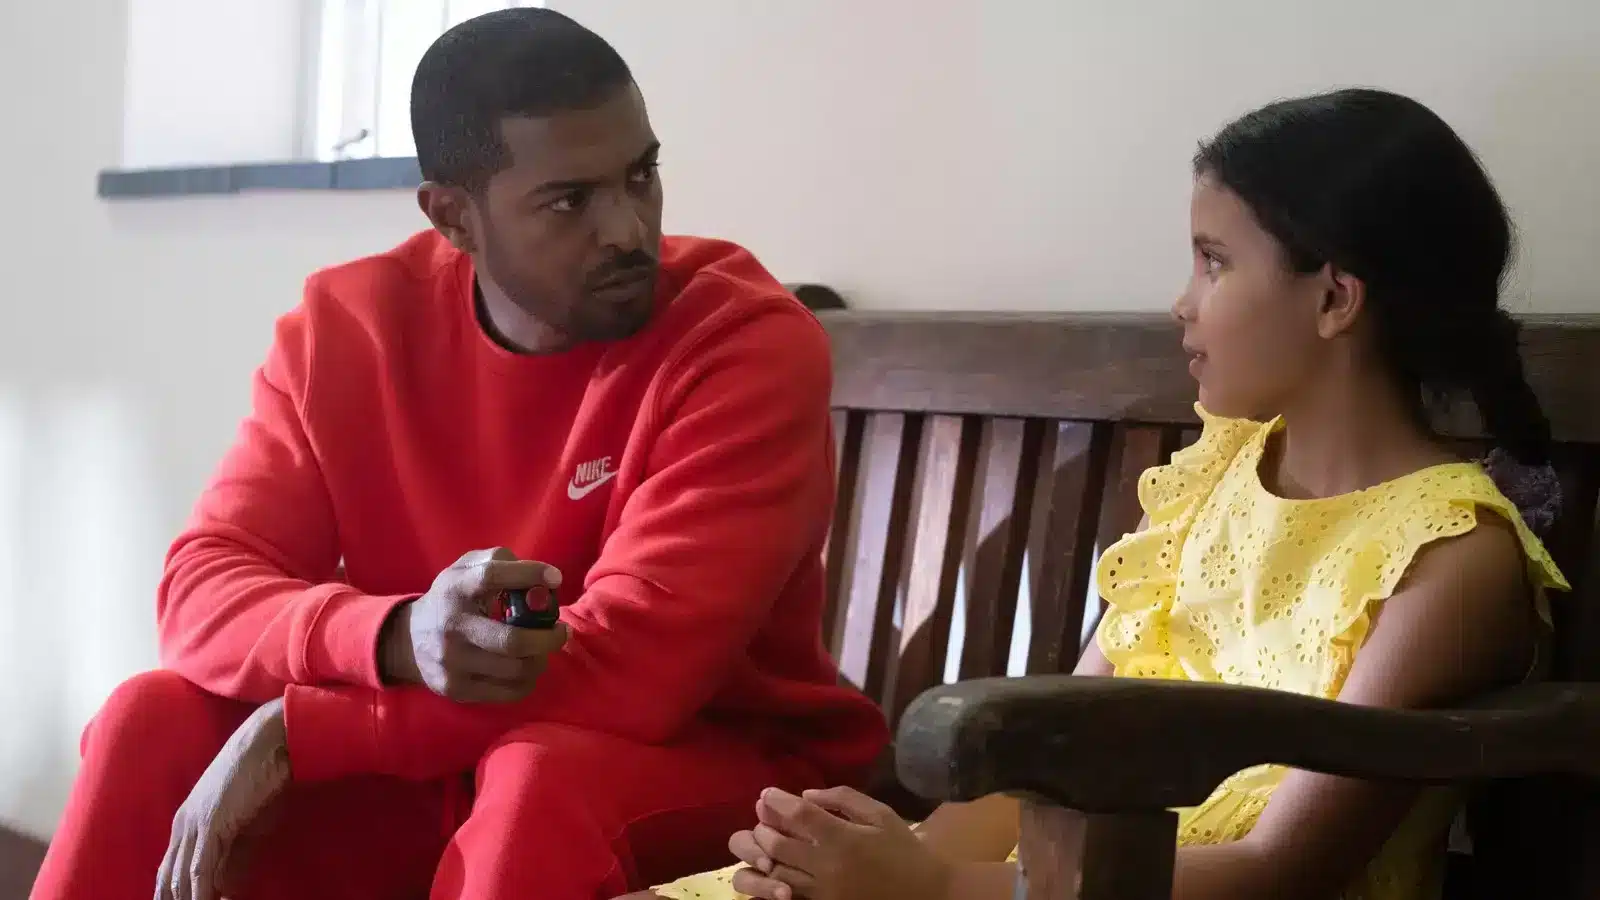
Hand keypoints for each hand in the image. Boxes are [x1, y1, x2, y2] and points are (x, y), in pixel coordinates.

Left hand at [156, 697, 290, 899]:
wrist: (266, 743)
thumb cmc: (259, 775)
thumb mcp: (240, 819)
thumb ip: (230, 848)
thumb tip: (225, 881)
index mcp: (185, 821)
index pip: (167, 870)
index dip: (168, 894)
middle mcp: (182, 825)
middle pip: (166, 878)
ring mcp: (194, 825)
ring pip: (179, 878)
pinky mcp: (210, 825)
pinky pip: (200, 868)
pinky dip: (201, 892)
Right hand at [380, 547, 567, 703]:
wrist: (407, 641)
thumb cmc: (451, 599)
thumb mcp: (465, 569)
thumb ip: (499, 562)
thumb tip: (542, 578)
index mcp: (455, 589)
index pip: (492, 576)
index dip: (528, 574)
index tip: (555, 579)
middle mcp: (452, 627)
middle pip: (512, 641)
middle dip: (548, 638)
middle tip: (560, 631)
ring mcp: (452, 662)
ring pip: (516, 671)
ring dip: (541, 660)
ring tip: (542, 650)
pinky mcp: (456, 689)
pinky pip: (508, 692)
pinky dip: (528, 681)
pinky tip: (527, 668)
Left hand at [728, 787, 950, 899]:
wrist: (921, 892)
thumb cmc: (901, 848)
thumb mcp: (879, 813)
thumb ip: (842, 798)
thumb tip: (806, 794)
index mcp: (843, 839)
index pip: (799, 815)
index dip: (778, 801)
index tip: (767, 793)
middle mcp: (827, 866)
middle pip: (778, 845)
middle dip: (764, 826)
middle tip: (762, 814)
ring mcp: (822, 891)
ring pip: (777, 872)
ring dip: (765, 852)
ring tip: (764, 836)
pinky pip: (788, 891)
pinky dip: (776, 876)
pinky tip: (775, 861)